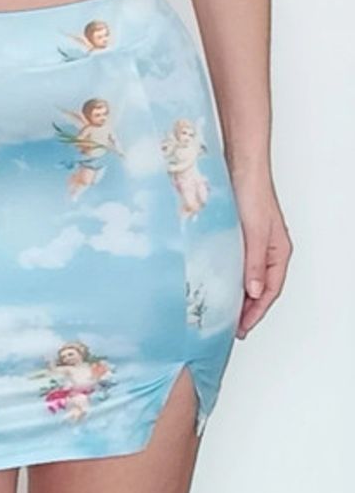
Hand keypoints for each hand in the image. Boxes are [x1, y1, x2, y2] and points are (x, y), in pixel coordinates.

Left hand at [230, 166, 292, 338]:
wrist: (239, 164)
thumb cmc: (253, 192)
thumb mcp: (256, 232)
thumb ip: (254, 262)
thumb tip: (254, 292)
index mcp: (277, 251)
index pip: (270, 290)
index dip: (256, 312)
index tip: (242, 328)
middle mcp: (266, 249)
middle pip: (260, 287)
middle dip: (247, 308)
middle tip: (230, 326)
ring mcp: (251, 241)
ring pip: (246, 275)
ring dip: (237, 293)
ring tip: (222, 310)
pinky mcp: (236, 233)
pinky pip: (234, 262)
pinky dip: (227, 275)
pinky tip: (214, 281)